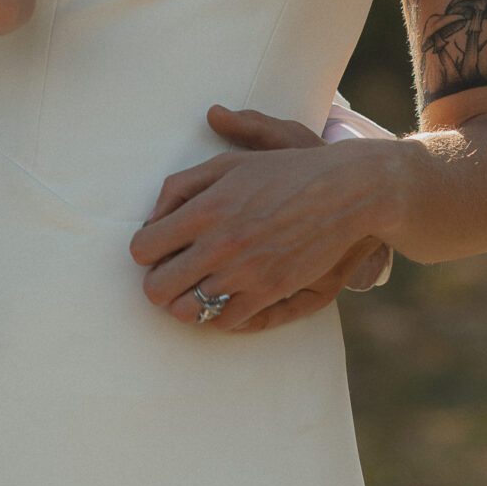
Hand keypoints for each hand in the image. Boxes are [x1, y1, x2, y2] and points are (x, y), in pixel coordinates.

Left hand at [129, 104, 401, 332]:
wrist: (342, 192)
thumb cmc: (283, 172)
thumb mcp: (228, 163)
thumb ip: (182, 185)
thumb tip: (152, 215)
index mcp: (204, 208)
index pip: (144, 247)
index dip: (146, 250)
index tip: (158, 247)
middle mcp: (220, 244)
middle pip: (157, 288)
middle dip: (158, 282)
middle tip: (171, 273)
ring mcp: (245, 272)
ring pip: (187, 310)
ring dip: (185, 301)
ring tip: (194, 288)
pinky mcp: (270, 291)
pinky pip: (225, 321)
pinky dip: (217, 314)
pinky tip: (222, 298)